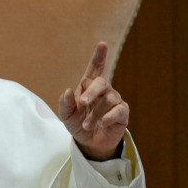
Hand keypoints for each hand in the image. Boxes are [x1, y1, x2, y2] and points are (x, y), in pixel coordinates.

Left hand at [58, 42, 128, 160]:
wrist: (89, 143)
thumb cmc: (78, 124)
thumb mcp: (66, 116)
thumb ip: (65, 103)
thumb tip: (69, 90)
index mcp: (88, 87)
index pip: (95, 68)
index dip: (99, 56)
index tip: (102, 44)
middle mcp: (103, 91)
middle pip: (101, 83)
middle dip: (92, 92)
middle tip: (83, 103)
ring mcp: (114, 100)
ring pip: (108, 100)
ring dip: (95, 114)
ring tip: (87, 125)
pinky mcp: (122, 113)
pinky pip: (118, 110)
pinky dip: (107, 117)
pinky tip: (100, 124)